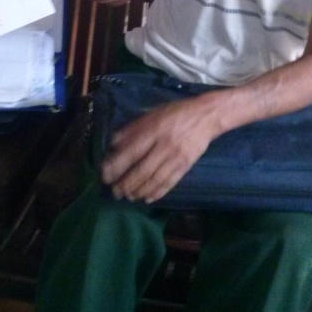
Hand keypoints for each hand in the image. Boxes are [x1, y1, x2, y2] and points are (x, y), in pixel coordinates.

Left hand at [101, 97, 216, 203]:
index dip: (116, 166)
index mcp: (153, 130)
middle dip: (125, 184)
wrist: (205, 116)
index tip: (105, 176)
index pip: (131, 152)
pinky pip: (170, 183)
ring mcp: (176, 157)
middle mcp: (164, 145)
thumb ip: (132, 129)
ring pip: (154, 180)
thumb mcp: (151, 114)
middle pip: (142, 171)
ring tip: (128, 196)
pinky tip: (147, 198)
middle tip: (115, 192)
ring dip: (139, 191)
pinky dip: (157, 193)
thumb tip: (113, 144)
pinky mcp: (186, 166)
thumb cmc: (175, 113)